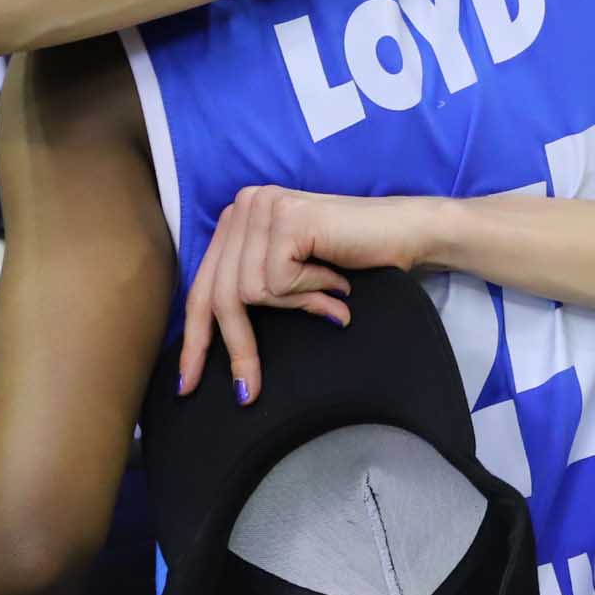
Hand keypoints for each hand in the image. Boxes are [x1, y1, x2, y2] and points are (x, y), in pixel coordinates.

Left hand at [177, 186, 430, 399]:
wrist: (405, 232)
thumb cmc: (353, 258)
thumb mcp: (290, 276)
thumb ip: (253, 289)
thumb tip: (213, 344)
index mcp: (238, 218)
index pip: (203, 285)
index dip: (196, 337)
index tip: (189, 382)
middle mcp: (244, 205)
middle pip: (220, 293)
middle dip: (236, 346)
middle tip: (247, 390)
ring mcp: (264, 207)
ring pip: (250, 292)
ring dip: (297, 304)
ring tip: (330, 294)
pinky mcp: (287, 218)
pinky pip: (279, 283)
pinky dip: (310, 293)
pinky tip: (336, 280)